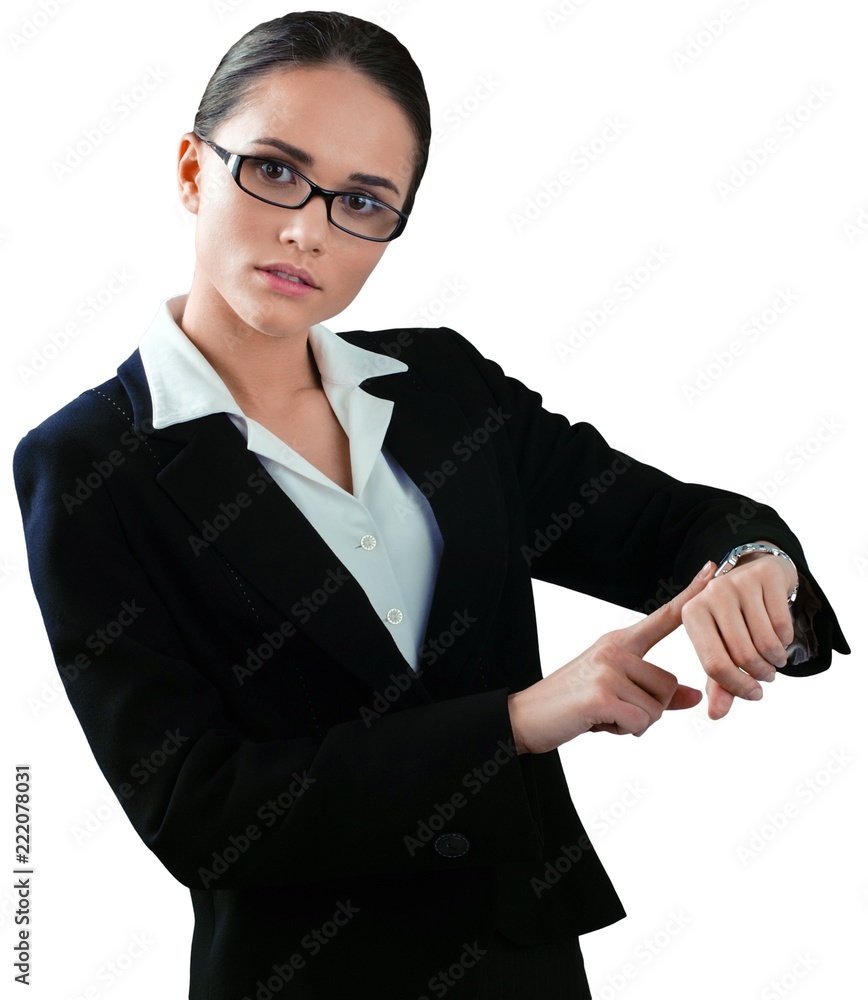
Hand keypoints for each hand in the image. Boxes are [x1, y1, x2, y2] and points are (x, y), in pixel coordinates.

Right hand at [507, 561, 715, 753]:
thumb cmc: (574, 705)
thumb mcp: (617, 694)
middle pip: (669, 685)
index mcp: (619, 642)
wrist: (525, 717)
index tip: (712, 568)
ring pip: (657, 708)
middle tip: (613, 708)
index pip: (664, 616)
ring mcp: (606, 668)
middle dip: (649, 710)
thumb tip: (696, 695)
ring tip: (603, 714)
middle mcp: (615, 648)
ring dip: (635, 723)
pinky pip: (640, 722)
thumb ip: (658, 694)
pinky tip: (598, 723)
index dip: (691, 594)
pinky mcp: (600, 694)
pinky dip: (624, 731)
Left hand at [681, 544, 796, 720]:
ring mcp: (738, 583)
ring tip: (773, 659)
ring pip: (766, 642)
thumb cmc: (732, 620)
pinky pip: (784, 626)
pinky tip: (780, 638)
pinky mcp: (765, 577)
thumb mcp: (719, 647)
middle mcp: (711, 595)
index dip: (736, 686)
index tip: (753, 694)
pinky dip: (786, 642)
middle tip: (766, 676)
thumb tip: (716, 714)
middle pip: (742, 655)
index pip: (713, 664)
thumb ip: (718, 682)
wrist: (754, 576)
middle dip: (760, 674)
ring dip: (776, 660)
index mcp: (691, 614)